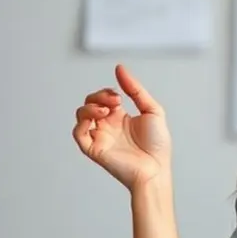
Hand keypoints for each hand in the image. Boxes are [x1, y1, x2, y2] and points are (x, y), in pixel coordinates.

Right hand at [72, 64, 171, 190]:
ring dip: (89, 107)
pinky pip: (78, 133)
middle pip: (90, 103)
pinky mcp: (94, 149)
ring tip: (106, 109)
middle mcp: (108, 126)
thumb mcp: (152, 110)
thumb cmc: (158, 145)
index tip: (119, 96)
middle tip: (115, 100)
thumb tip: (119, 68)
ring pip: (81, 115)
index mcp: (120, 117)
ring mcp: (100, 137)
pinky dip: (82, 123)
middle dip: (98, 96)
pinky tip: (96, 118)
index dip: (107, 92)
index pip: (103, 97)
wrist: (156, 169)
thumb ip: (135, 89)